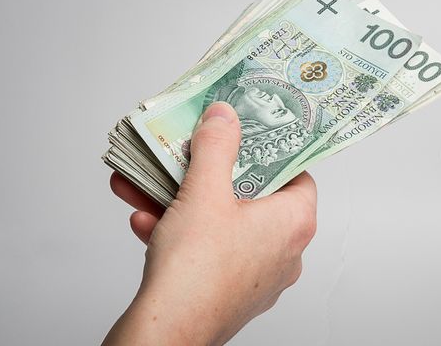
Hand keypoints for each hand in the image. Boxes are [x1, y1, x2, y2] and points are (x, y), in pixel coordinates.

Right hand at [105, 102, 316, 344]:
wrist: (166, 333)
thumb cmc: (198, 270)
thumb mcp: (205, 190)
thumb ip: (217, 145)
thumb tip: (224, 117)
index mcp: (295, 223)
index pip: (296, 173)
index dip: (270, 149)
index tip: (246, 132)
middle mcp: (284, 251)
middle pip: (250, 196)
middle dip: (209, 173)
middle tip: (191, 153)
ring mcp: (256, 275)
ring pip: (220, 223)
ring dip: (182, 200)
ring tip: (150, 181)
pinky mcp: (227, 292)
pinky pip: (205, 250)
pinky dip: (177, 232)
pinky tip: (144, 218)